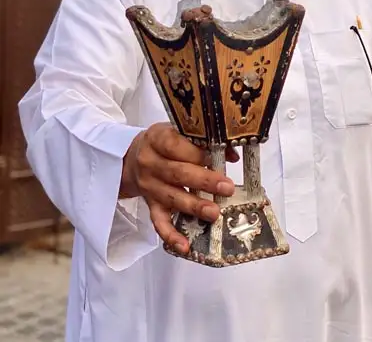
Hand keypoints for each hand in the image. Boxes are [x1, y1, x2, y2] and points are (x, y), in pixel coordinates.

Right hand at [120, 123, 236, 253]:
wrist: (132, 157)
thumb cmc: (162, 143)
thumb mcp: (177, 132)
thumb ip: (201, 141)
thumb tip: (232, 154)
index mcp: (156, 139)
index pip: (176, 146)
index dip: (197, 153)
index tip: (218, 157)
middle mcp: (149, 163)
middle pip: (177, 173)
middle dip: (204, 181)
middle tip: (226, 187)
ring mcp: (149, 186)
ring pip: (172, 198)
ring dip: (194, 207)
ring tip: (214, 212)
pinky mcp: (150, 204)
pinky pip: (159, 222)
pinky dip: (171, 235)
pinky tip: (185, 245)